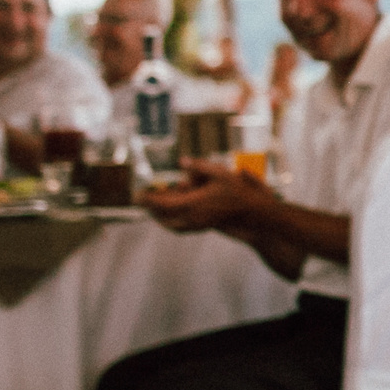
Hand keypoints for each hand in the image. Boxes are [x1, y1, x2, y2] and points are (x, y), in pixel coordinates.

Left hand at [139, 158, 271, 233]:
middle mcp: (190, 217)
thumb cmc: (238, 193)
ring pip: (170, 224)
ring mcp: (196, 225)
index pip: (160, 203)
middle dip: (150, 208)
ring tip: (154, 208)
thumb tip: (183, 161)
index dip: (146, 199)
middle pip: (161, 216)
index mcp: (191, 203)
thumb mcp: (220, 173)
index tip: (136, 194)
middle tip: (142, 200)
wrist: (253, 215)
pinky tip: (172, 215)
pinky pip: (180, 227)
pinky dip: (170, 222)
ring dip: (159, 216)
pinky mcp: (202, 227)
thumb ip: (199, 167)